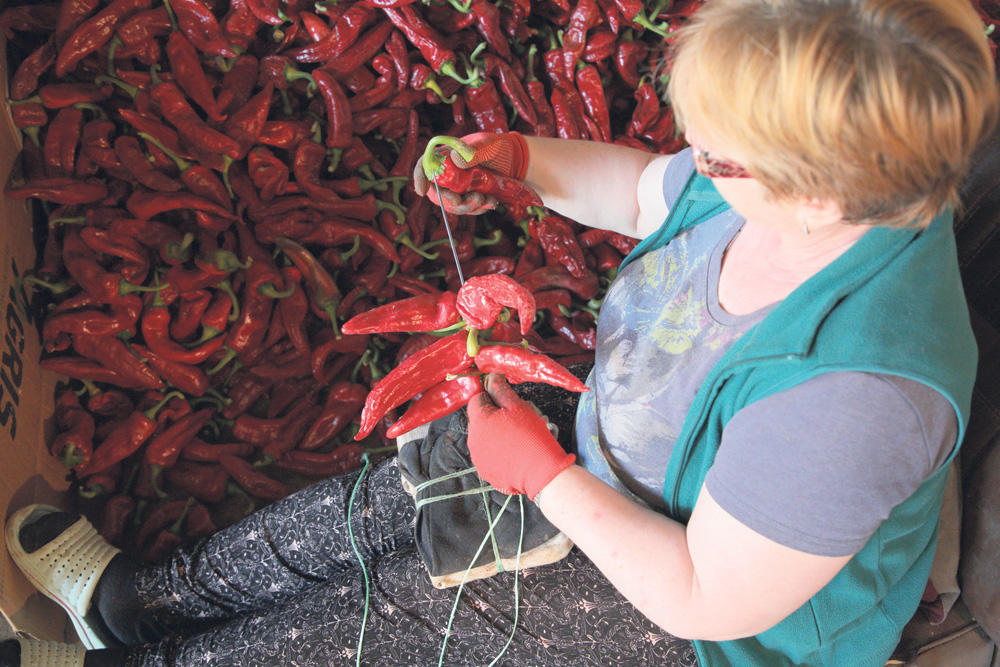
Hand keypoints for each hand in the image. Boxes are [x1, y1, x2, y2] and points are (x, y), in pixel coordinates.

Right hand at [412, 132, 529, 214]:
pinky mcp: (470, 197)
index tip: (422, 191)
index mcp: (448, 154)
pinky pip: (468, 209)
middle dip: (449, 201)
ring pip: (453, 204)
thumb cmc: (502, 149)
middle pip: (437, 191)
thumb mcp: (489, 146)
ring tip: (486, 200)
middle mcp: (450, 172)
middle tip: (464, 202)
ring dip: (468, 207)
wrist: (520, 164)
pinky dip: (478, 209)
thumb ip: (473, 152)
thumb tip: (454, 159)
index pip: (426, 164)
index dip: (420, 177)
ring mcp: (460, 186)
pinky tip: (492, 202)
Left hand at [466, 373, 574, 499]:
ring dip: (498, 433)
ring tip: (519, 437)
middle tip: (519, 419)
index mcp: (479, 421)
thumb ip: (501, 389)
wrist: (542, 473)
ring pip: (485, 437)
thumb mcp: (519, 407)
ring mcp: (478, 458)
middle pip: (480, 419)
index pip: (477, 399)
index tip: (507, 401)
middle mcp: (473, 440)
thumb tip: (492, 377)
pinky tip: (516, 452)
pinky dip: (500, 451)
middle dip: (497, 415)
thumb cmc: (532, 437)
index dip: (492, 396)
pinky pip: (489, 454)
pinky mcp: (486, 471)